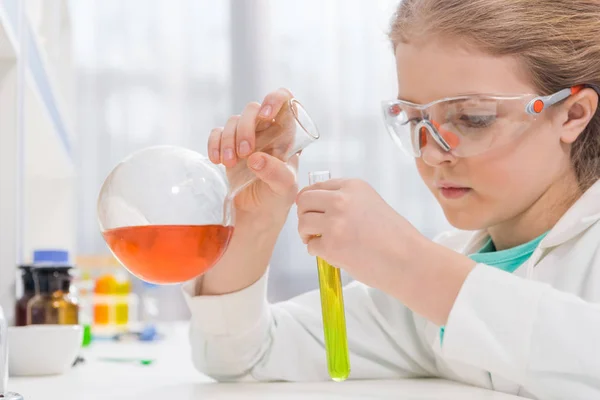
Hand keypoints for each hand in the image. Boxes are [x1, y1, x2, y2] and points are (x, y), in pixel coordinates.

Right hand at [208, 88, 298, 232]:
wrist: (256, 215)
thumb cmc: (277, 199)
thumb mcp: (285, 188)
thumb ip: (275, 173)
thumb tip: (255, 158)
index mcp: (286, 133)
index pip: (284, 100)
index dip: (275, 99)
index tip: (266, 115)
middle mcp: (267, 130)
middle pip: (253, 109)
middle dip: (246, 129)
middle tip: (245, 153)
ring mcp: (246, 137)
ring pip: (234, 121)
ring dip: (229, 139)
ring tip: (230, 163)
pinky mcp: (227, 146)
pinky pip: (216, 133)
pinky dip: (214, 143)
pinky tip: (217, 160)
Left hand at [296, 178, 422, 288]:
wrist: (409, 260)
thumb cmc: (395, 237)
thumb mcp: (371, 204)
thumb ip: (346, 201)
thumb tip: (317, 208)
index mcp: (352, 186)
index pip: (316, 187)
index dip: (311, 202)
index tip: (315, 213)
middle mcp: (341, 199)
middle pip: (303, 201)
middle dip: (304, 216)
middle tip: (313, 230)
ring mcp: (334, 222)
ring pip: (302, 223)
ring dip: (308, 235)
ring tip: (323, 242)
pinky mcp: (331, 245)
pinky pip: (311, 247)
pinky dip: (318, 252)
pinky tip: (334, 254)